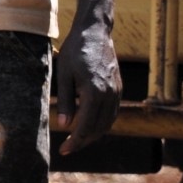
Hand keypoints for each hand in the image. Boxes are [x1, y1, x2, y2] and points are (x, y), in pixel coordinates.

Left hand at [53, 18, 120, 153]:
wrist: (95, 32)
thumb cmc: (76, 51)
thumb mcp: (63, 74)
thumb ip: (64, 101)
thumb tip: (64, 125)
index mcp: (94, 92)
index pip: (85, 127)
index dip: (74, 142)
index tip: (63, 151)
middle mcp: (109, 95)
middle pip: (98, 129)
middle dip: (83, 142)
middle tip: (68, 149)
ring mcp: (117, 92)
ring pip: (108, 123)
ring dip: (94, 135)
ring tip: (77, 140)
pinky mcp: (119, 88)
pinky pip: (113, 113)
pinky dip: (102, 123)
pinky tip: (90, 125)